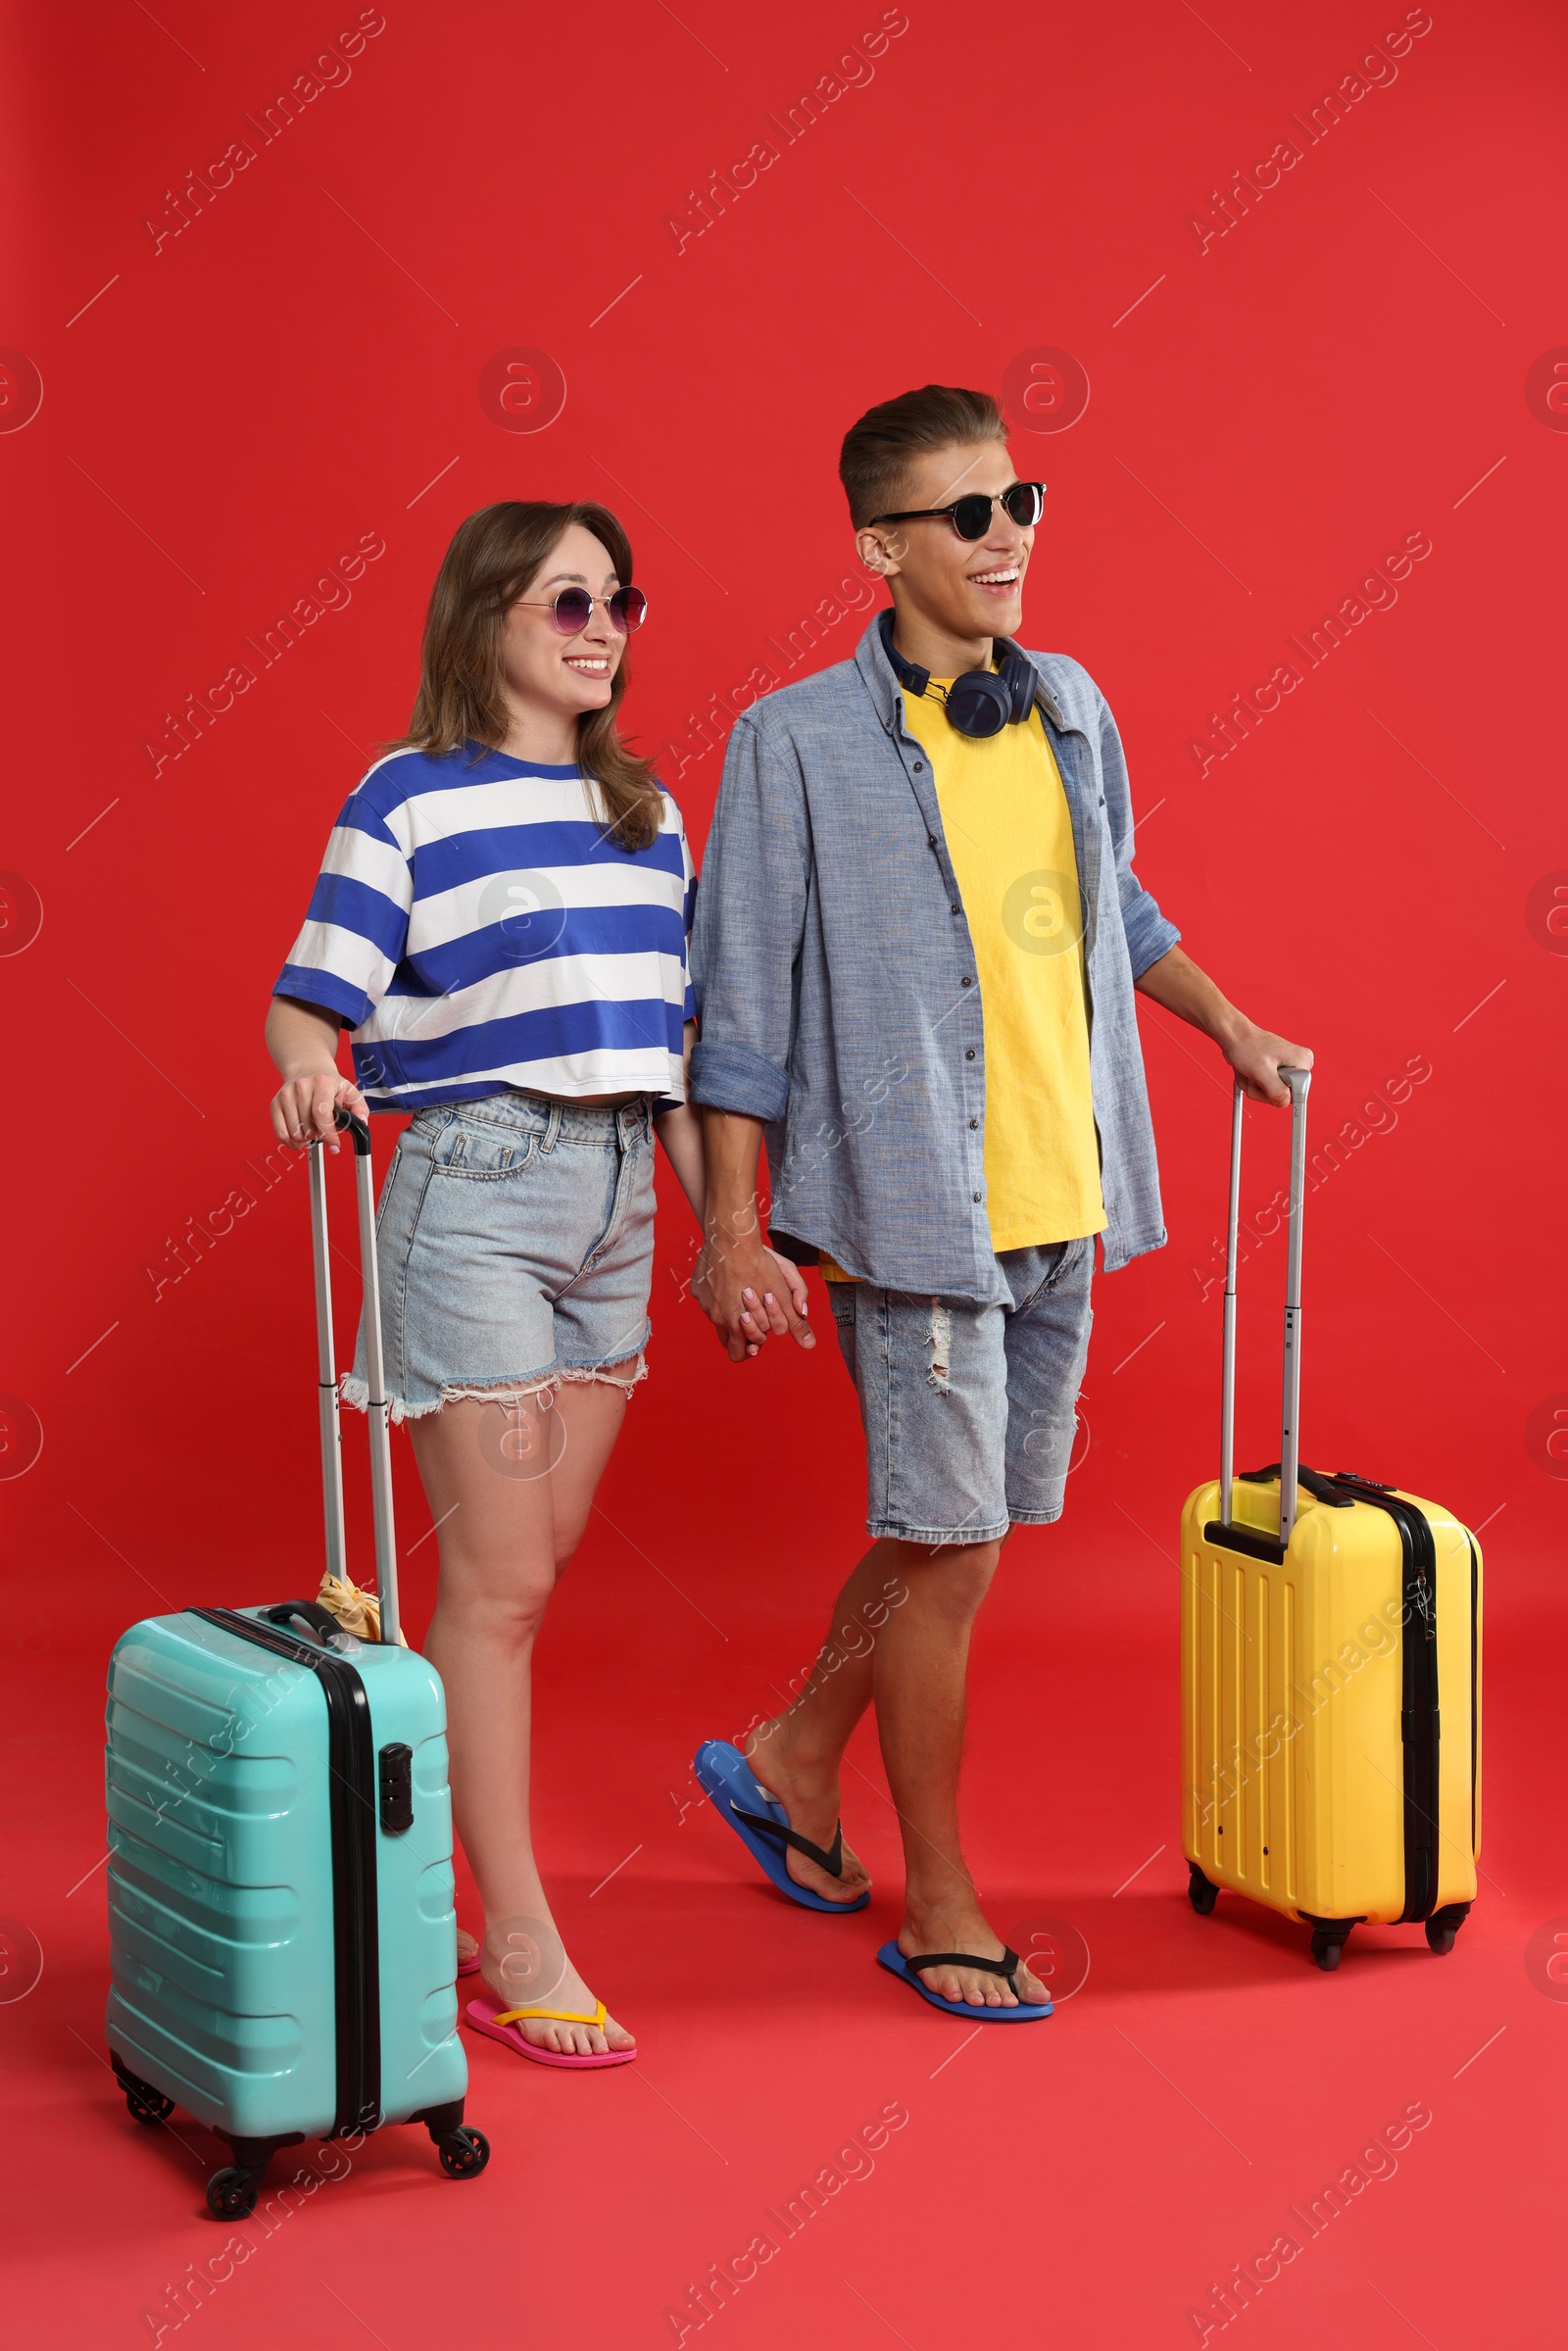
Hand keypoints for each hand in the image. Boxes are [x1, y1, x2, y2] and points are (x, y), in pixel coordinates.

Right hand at [270, 1067, 368, 1151]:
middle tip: (325, 1132)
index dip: (328, 1133)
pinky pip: (280, 1133)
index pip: (321, 1113)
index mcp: (322, 1082)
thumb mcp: (349, 1091)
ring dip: (306, 1139)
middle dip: (320, 1136)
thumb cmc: (329, 1083)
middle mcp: (301, 1087)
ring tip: (314, 1131)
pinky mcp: (275, 1104)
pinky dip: (291, 1142)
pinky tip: (300, 1140)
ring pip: (295, 1133)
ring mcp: (286, 1095)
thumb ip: (359, 1108)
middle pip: (308, 1126)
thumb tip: (362, 1123)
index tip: (335, 1146)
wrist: (307, 1069)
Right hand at [692, 1231, 815, 1361]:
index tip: (761, 1334)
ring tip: (743, 1293)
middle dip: (741, 1334)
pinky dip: (717, 1294)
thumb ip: (795, 1322)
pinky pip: (707, 1299)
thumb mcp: (784, 1292)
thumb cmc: (760, 1263)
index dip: (753, 1345)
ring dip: (729, 1313)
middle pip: (726, 1341)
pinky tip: (728, 1278)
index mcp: (738, 1325)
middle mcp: (717, 1318)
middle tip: (752, 1315)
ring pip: (716, 1318)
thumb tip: (809, 1345)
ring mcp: (704, 1304)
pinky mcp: (697, 1289)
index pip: (740, 1353)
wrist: (732, 1237)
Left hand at [1226, 1024, 1312, 1106]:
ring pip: (1270, 1095)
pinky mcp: (1275, 1074)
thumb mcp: (1262, 1071)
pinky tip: (1249, 1072)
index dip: (1279, 1094)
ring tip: (1250, 1071)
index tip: (1267, 1085)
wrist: (1235, 1036)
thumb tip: (1285, 1103)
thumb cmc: (1247, 1046)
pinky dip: (1252, 1084)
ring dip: (1254, 1087)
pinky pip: (1264, 1090)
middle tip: (1254, 1075)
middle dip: (1262, 1090)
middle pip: (1283, 1096)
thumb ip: (1276, 1091)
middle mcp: (1298, 1066)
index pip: (1298, 1094)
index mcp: (1302, 1062)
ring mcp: (1287, 1070)